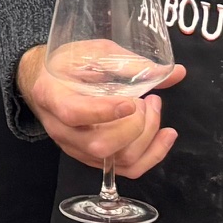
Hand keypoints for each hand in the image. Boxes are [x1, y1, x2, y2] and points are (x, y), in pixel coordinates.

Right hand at [18, 42, 183, 177]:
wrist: (46, 82)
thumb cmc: (68, 63)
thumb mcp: (93, 52)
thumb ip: (130, 63)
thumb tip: (176, 73)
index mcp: (53, 96)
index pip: (74, 114)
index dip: (104, 112)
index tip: (131, 102)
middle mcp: (62, 130)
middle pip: (101, 145)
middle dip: (136, 125)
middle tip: (147, 100)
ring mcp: (77, 149)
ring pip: (118, 160)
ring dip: (148, 136)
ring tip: (152, 108)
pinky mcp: (93, 159)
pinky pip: (128, 170)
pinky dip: (153, 154)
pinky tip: (165, 135)